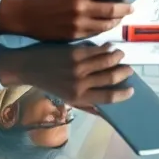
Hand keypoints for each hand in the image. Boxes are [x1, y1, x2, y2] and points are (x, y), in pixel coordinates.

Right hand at [0, 0, 133, 40]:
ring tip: (122, 16)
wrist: (26, 15)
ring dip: (118, 19)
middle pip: (112, 8)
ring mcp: (78, 23)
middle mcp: (80, 7)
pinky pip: (97, 32)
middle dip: (125, 7)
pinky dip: (105, 27)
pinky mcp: (75, 35)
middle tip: (131, 6)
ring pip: (107, 23)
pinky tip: (108, 23)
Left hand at [0, 43, 134, 106]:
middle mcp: (80, 84)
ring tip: (121, 55)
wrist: (27, 68)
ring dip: (118, 57)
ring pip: (108, 61)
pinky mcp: (74, 53)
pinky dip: (107, 47)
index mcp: (79, 98)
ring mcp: (78, 68)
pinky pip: (98, 50)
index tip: (131, 90)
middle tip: (128, 69)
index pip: (108, 97)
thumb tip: (106, 111)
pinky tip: (110, 46)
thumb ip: (86, 105)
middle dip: (124, 73)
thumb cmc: (49, 84)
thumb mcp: (66, 99)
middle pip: (111, 78)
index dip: (123, 94)